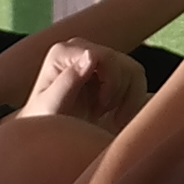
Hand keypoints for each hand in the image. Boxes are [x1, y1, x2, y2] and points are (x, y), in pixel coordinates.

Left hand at [21, 36, 143, 124]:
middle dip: (116, 93)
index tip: (99, 109)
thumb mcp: (52, 106)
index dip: (110, 82)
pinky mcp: (110, 69)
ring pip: (134, 71)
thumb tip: (91, 55)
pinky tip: (115, 115)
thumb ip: (69, 80)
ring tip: (105, 114)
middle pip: (122, 63)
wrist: (51, 134)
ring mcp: (97, 57)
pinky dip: (132, 101)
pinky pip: (137, 79)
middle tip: (100, 113)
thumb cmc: (46, 121)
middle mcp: (81, 48)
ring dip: (125, 98)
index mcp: (63, 52)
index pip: (105, 55)